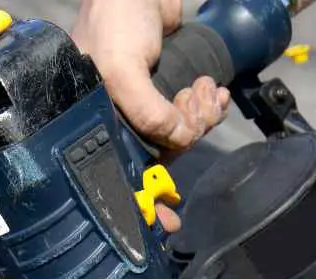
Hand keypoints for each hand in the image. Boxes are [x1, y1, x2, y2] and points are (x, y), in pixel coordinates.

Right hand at [72, 0, 229, 232]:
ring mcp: (147, 106)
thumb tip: (177, 139)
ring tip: (206, 89)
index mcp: (99, 122)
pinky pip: (195, 114)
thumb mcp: (121, 69)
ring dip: (203, 116)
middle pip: (163, 153)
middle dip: (188, 134)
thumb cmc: (115, 20)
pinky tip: (216, 91)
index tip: (167, 222)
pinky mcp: (169, 90)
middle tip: (195, 108)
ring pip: (183, 134)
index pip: (124, 171)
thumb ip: (147, 112)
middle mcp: (122, 119)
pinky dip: (210, 106)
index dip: (146, 200)